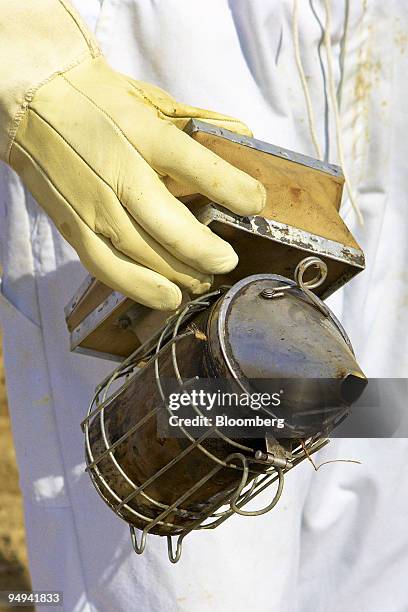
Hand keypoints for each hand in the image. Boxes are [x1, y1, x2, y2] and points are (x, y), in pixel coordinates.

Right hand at [9, 56, 264, 308]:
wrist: (31, 100)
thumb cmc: (97, 100)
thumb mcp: (148, 98)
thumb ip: (198, 120)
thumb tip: (246, 136)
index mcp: (141, 131)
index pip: (196, 165)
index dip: (233, 189)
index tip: (256, 204)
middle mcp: (117, 170)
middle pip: (169, 224)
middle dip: (206, 251)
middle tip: (227, 261)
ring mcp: (92, 202)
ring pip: (141, 254)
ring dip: (179, 275)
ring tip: (202, 281)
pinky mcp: (72, 224)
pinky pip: (106, 267)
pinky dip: (139, 287)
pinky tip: (166, 296)